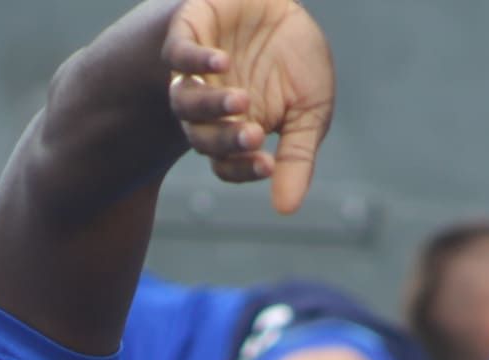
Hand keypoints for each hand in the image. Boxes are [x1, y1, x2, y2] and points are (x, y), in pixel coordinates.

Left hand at [166, 0, 332, 212]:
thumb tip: (286, 210)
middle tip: (253, 134)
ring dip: (210, 106)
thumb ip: (299, 156)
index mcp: (232, 129)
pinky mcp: (189, 31)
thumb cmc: (297, 58)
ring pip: (184, 102)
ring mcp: (194, 70)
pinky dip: (196, 60)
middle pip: (201, 137)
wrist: (286, 2)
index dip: (242, 168)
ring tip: (241, 100)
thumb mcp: (310, 110)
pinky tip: (223, 61)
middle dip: (226, 140)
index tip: (267, 163)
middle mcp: (207, 106)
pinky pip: (179, 53)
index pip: (225, 163)